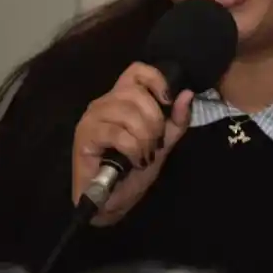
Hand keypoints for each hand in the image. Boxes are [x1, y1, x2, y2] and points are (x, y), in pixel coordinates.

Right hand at [71, 62, 193, 226]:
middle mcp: (105, 102)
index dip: (156, 81)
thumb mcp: (162, 144)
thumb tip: (187, 94)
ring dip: (144, 138)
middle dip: (154, 121)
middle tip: (155, 144)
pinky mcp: (85, 135)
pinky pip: (117, 133)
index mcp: (122, 98)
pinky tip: (132, 161)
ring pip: (127, 113)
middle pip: (136, 92)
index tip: (167, 102)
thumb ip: (176, 120)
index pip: (137, 71)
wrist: (110, 201)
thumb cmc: (133, 170)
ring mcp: (92, 117)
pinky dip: (132, 149)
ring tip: (144, 155)